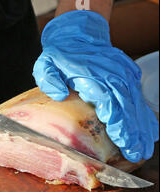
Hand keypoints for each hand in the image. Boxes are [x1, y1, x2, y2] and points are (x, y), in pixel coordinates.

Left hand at [33, 11, 158, 162]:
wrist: (77, 34)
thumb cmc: (60, 56)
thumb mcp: (46, 65)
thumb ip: (49, 80)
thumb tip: (58, 94)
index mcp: (93, 76)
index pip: (110, 102)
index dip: (118, 123)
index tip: (123, 141)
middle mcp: (113, 76)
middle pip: (127, 108)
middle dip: (133, 133)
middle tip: (136, 154)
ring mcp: (123, 75)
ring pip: (137, 105)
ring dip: (142, 128)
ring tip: (144, 149)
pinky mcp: (128, 76)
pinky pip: (139, 99)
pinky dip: (144, 116)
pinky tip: (149, 133)